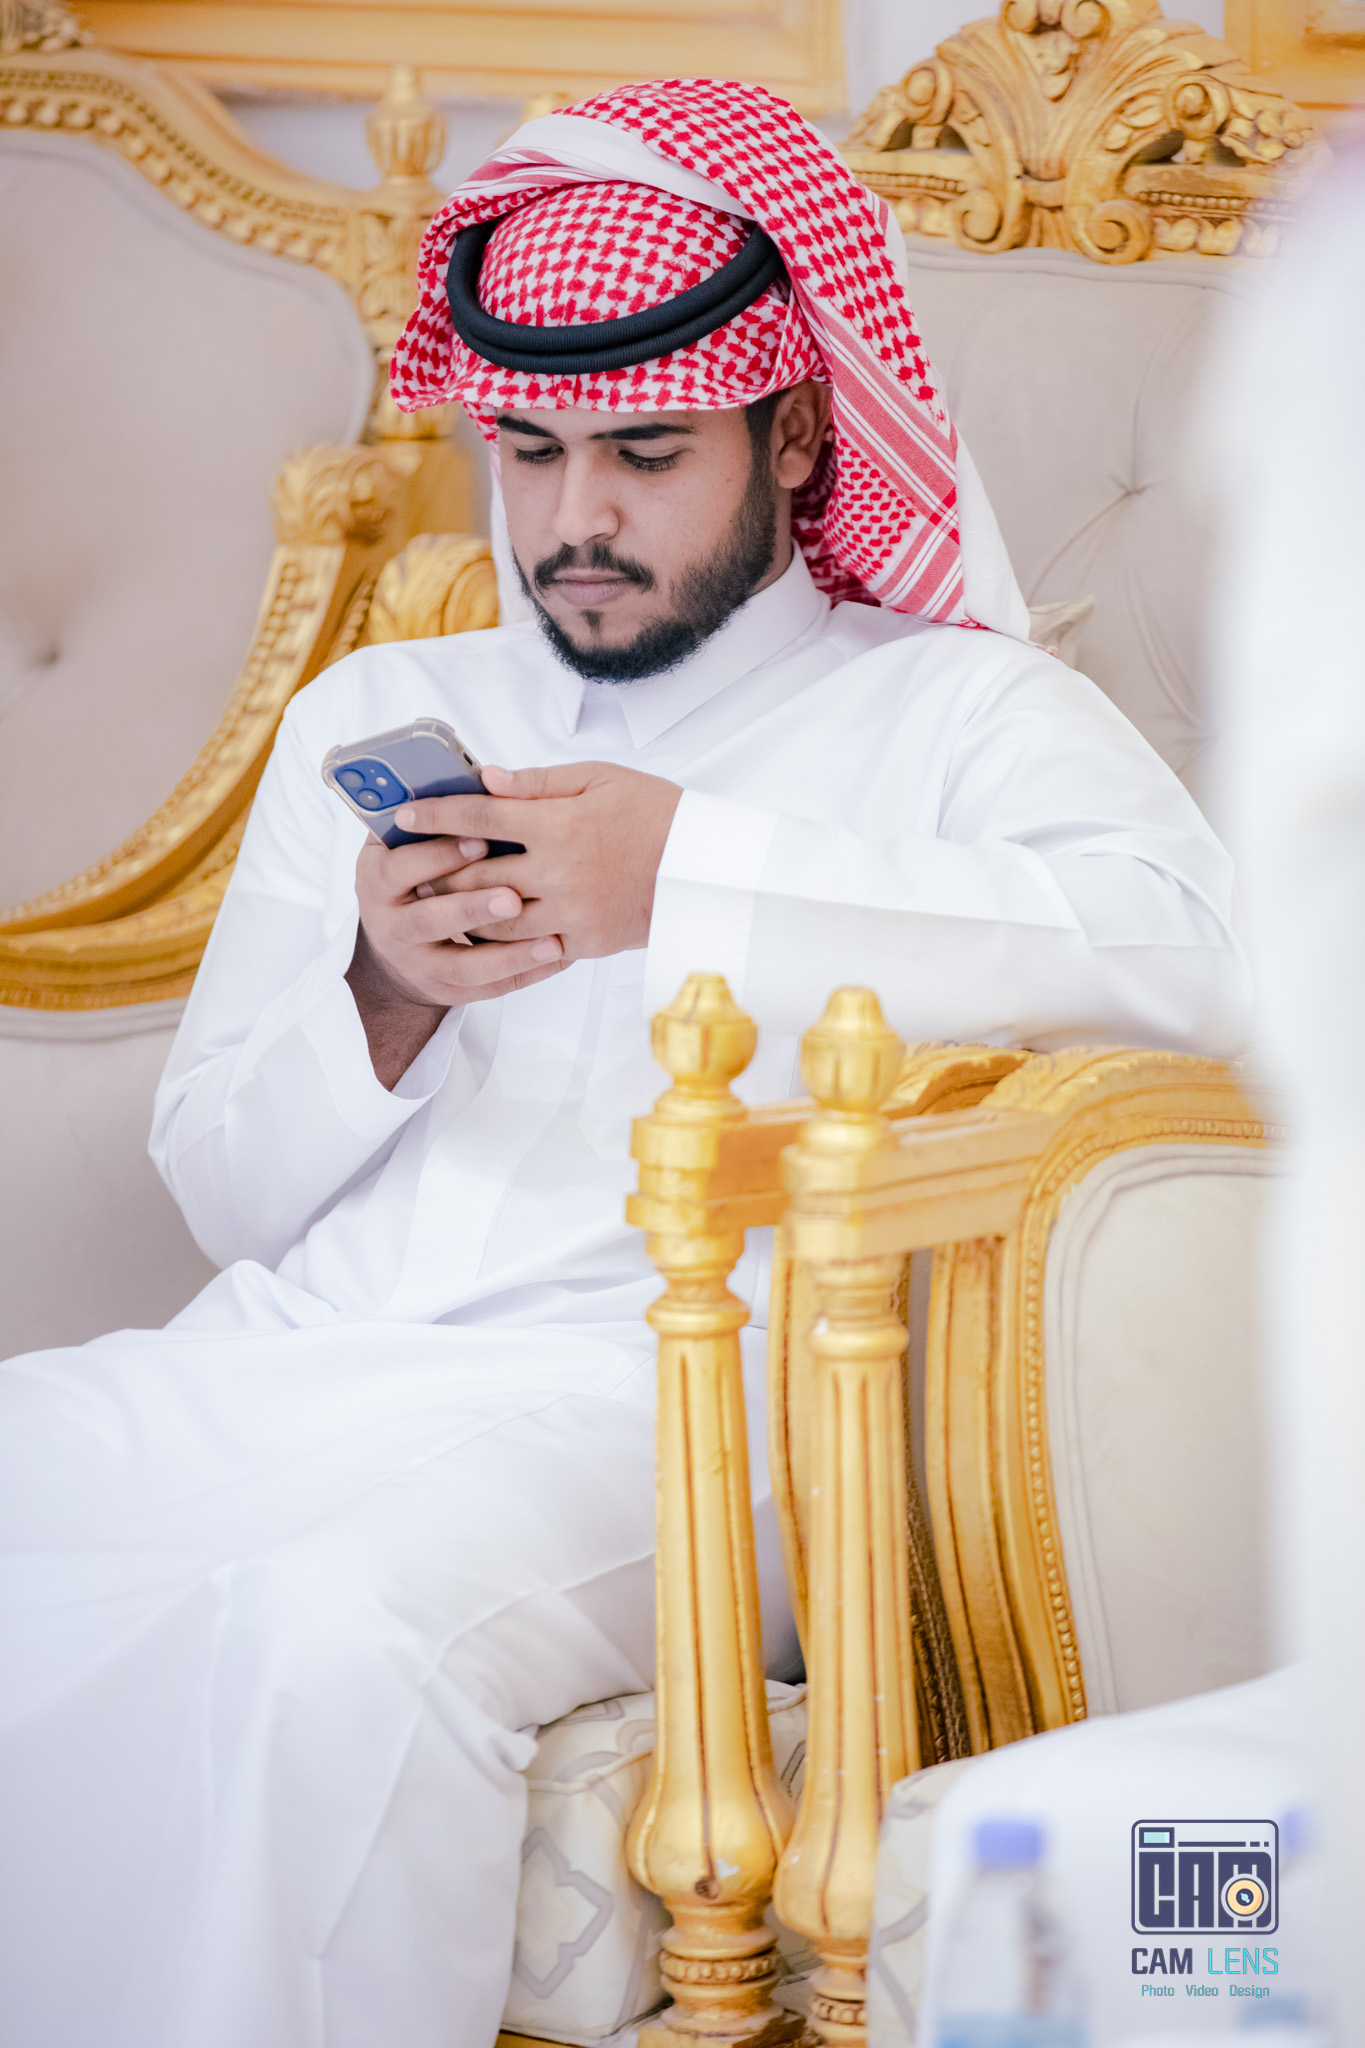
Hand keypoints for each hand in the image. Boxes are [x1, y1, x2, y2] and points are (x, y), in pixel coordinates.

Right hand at [351, 826, 563, 1012]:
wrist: (398, 940)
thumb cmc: (415, 871)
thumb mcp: (406, 838)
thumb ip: (437, 814)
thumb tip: (485, 777)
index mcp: (378, 877)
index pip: (400, 866)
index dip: (438, 853)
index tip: (478, 838)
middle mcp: (390, 924)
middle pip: (429, 920)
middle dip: (472, 907)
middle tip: (513, 897)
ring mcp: (416, 963)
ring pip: (462, 965)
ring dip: (505, 954)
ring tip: (549, 939)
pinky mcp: (444, 990)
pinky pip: (486, 988)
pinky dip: (522, 974)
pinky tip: (555, 956)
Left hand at [391, 761, 682, 961]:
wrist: (703, 867)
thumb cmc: (654, 812)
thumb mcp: (600, 778)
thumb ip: (539, 782)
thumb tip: (488, 779)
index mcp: (559, 824)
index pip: (479, 817)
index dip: (435, 814)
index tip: (405, 814)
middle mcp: (559, 871)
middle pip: (476, 873)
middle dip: (436, 869)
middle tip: (409, 864)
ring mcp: (571, 911)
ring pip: (494, 917)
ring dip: (460, 909)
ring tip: (439, 898)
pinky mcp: (585, 941)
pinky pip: (528, 946)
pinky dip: (499, 939)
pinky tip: (483, 927)